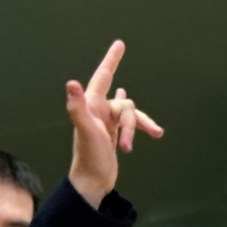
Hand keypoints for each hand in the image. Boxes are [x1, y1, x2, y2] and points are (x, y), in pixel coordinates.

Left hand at [66, 40, 163, 207]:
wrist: (92, 182)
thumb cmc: (88, 157)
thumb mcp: (86, 131)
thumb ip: (77, 108)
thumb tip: (71, 83)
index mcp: (91, 105)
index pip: (103, 76)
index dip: (112, 60)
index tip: (120, 44)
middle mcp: (98, 110)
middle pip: (124, 104)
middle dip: (130, 123)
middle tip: (124, 146)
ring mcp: (107, 122)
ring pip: (131, 114)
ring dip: (136, 129)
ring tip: (135, 147)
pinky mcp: (114, 133)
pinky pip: (132, 123)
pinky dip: (142, 128)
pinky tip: (155, 133)